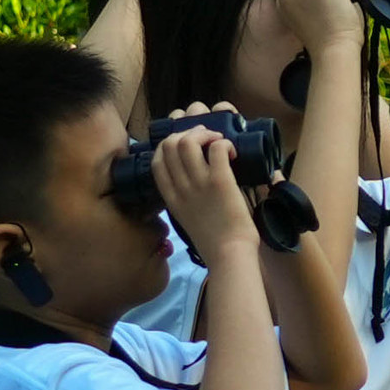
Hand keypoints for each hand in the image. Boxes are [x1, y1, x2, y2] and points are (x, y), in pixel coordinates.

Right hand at [150, 122, 257, 259]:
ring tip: (219, 143)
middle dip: (188, 133)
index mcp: (171, 197)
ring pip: (188, 141)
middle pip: (169, 144)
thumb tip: (193, 183)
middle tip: (207, 141)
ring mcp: (198, 183)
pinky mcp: (219, 181)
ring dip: (206, 134)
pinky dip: (225, 144)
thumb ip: (184, 200)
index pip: (156, 160)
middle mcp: (180, 187)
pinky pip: (217, 148)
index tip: (188, 148)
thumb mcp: (187, 219)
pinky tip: (233, 153)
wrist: (229, 256)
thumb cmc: (214, 242)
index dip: (170, 146)